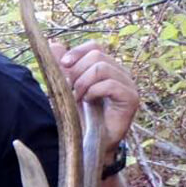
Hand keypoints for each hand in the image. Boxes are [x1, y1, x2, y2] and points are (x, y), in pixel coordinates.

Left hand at [47, 40, 138, 159]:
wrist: (91, 141)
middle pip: (96, 55)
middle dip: (77, 72)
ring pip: (101, 67)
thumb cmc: (81, 116)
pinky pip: (110, 84)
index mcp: (107, 67)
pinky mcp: (131, 98)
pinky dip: (93, 92)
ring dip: (83, 83)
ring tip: (78, 98)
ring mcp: (128, 84)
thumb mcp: (67, 88)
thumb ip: (62, 68)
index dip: (77, 52)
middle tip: (71, 91)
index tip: (63, 64)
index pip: (95, 46)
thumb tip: (54, 45)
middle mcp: (120, 72)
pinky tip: (89, 102)